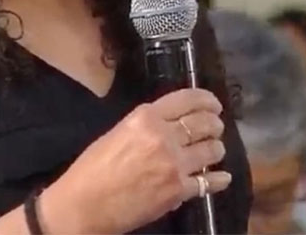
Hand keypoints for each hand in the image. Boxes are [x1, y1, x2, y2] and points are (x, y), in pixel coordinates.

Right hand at [39, 88, 230, 233]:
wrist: (82, 206)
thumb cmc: (91, 170)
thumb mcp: (117, 133)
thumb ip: (146, 126)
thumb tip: (169, 125)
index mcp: (145, 118)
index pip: (187, 100)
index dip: (207, 100)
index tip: (214, 104)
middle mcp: (163, 136)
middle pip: (204, 123)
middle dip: (215, 124)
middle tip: (216, 128)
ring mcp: (174, 164)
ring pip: (211, 150)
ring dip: (216, 149)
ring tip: (215, 150)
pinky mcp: (177, 191)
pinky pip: (208, 182)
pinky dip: (219, 179)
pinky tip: (223, 177)